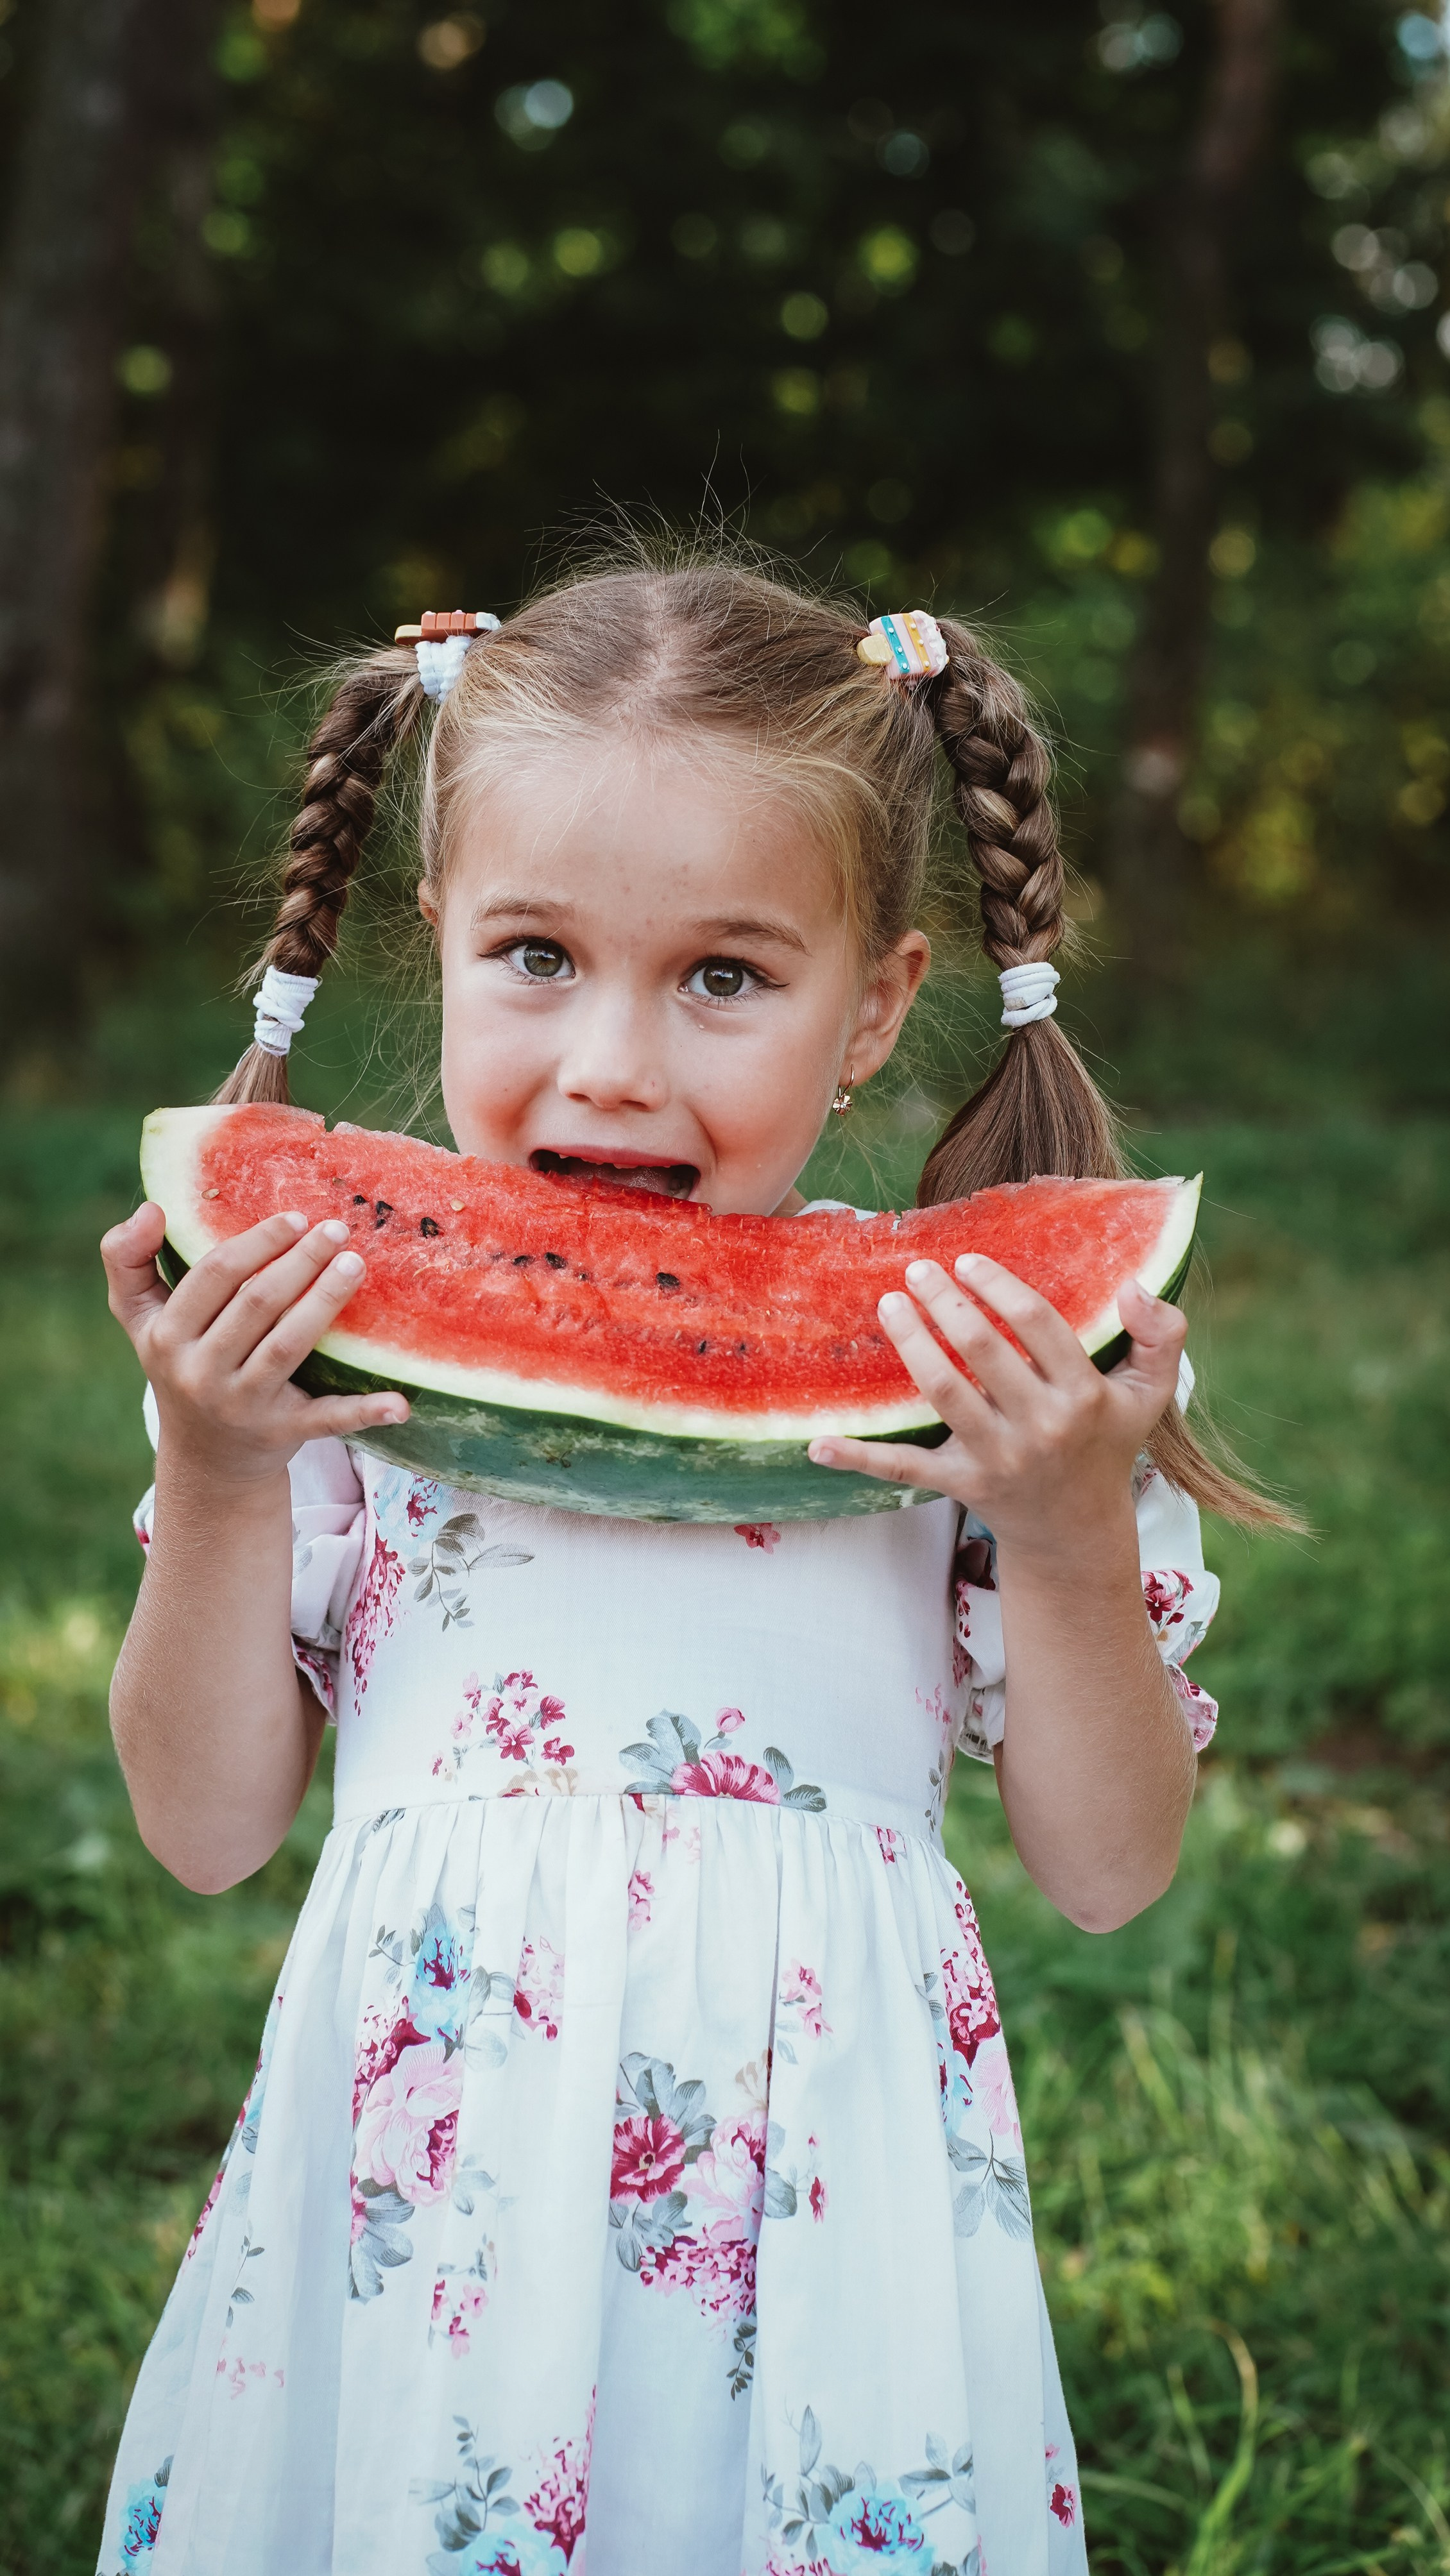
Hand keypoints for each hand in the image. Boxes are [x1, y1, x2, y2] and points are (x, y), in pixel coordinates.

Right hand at [101, 1201, 409, 1484]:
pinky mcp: (282, 1433)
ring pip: (289, 1345)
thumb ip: (128, 1259)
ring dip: (326, 1300)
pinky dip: (364, 1412)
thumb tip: (150, 1208)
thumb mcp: (140, 1318)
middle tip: (337, 1229)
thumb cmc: (180, 1364)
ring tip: (356, 1263)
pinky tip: (399, 1401)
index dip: (258, 1241)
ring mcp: (242, 1406)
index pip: (214, 1274)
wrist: (204, 1457)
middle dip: (300, 1261)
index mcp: (167, 1337)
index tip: (295, 1217)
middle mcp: (201, 1373)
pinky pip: (326, 1419)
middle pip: (257, 1303)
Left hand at [809, 1256, 1184, 1551]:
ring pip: (943, 1392)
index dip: (1000, 1286)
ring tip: (889, 1303)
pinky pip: (903, 1470)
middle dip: (945, 1303)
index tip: (969, 1260)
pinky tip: (817, 1443)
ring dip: (910, 1343)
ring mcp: (998, 1459)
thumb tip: (1132, 1285)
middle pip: (982, 1350)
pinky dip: (858, 1460)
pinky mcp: (960, 1485)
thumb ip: (1163, 1334)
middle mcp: (1040, 1428)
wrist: (1077, 1531)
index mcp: (1083, 1397)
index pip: (1038, 1325)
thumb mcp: (1150, 1394)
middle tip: (916, 1269)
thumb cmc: (1107, 1444)